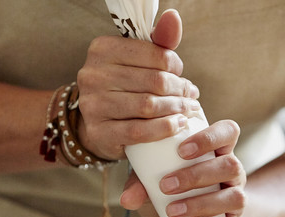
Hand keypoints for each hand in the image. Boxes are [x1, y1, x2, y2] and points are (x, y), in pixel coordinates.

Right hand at [75, 9, 200, 160]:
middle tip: (191, 97)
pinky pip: (139, 131)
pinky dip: (164, 128)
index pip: (155, 54)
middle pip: (154, 81)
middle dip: (180, 90)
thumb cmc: (124, 86)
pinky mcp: (99, 132)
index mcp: (102, 49)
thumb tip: (173, 17)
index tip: (181, 76)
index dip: (175, 67)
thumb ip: (158, 40)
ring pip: (148, 106)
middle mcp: (93, 75)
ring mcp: (93, 105)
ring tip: (187, 110)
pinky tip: (178, 125)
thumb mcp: (138, 59)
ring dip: (175, 109)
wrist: (99, 122)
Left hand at [120, 119, 248, 216]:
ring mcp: (237, 202)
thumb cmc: (168, 196)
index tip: (181, 150)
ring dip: (202, 204)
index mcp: (215, 153)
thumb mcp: (150, 186)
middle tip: (165, 186)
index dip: (210, 137)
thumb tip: (127, 199)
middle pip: (231, 165)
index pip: (228, 132)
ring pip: (236, 197)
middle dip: (196, 175)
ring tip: (172, 212)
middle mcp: (231, 175)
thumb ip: (140, 186)